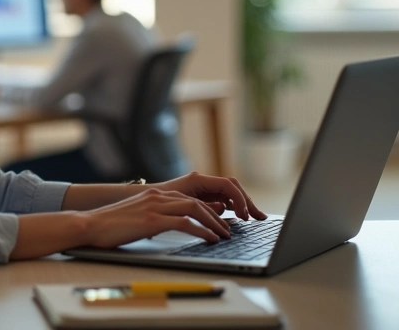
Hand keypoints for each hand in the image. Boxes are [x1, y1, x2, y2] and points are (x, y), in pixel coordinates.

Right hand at [78, 188, 231, 247]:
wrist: (89, 225)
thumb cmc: (110, 226)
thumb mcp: (136, 216)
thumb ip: (154, 215)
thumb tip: (169, 225)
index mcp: (154, 195)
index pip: (189, 199)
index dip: (208, 210)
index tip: (218, 222)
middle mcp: (157, 197)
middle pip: (196, 203)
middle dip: (216, 216)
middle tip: (227, 230)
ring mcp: (155, 207)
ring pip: (195, 209)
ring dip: (214, 223)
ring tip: (224, 235)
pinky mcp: (152, 220)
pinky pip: (185, 223)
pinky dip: (202, 231)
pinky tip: (210, 239)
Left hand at [153, 171, 267, 220]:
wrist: (139, 201)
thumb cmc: (157, 202)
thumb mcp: (179, 206)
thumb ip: (202, 207)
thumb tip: (223, 208)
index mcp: (198, 180)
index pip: (228, 185)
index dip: (240, 199)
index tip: (244, 215)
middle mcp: (203, 182)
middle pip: (232, 188)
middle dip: (247, 202)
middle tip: (259, 218)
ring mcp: (203, 189)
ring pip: (230, 195)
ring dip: (242, 205)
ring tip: (254, 218)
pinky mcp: (202, 198)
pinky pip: (222, 201)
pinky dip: (233, 208)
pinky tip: (239, 218)